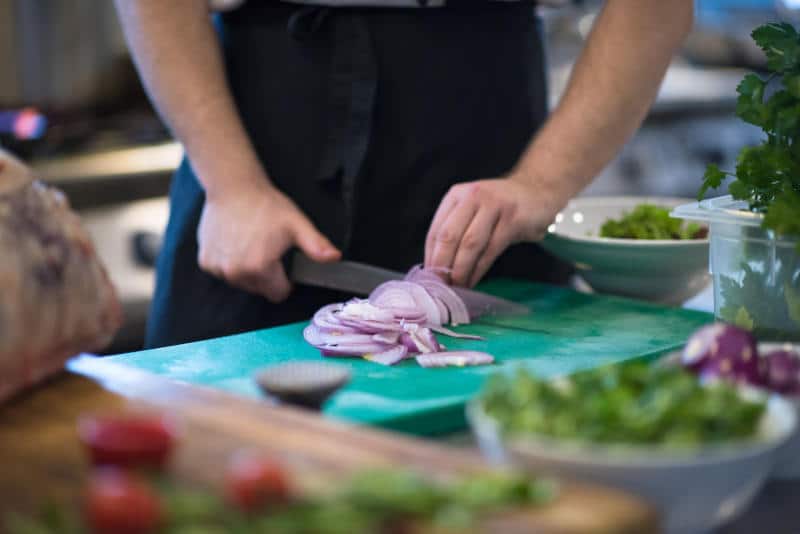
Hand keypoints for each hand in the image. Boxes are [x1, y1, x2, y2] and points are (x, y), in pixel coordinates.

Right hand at [197, 182, 339, 301]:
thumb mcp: (297, 224)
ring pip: (241, 283)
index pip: (278, 294)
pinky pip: (223, 272)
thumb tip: (334, 257)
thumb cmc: (266, 205)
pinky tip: (235, 242)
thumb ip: (316, 245)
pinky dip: (230, 262)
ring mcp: (217, 268)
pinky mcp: (206, 261)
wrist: (233, 187)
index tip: (283, 263)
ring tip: (250, 243)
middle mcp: (235, 273)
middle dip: (266, 275)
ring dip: (247, 270)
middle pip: (259, 290)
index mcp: (259, 268)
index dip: (285, 281)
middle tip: (267, 248)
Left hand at [424, 176, 560, 287]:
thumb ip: (456, 231)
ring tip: (457, 286)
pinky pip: (491, 249)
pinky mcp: (513, 218)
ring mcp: (494, 205)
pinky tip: (474, 280)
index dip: (430, 257)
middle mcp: (473, 197)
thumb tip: (436, 266)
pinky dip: (479, 269)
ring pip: (470, 243)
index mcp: (456, 196)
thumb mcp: (474, 211)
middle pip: (449, 236)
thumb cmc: (501, 208)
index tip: (429, 278)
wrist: (538, 191)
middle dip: (442, 265)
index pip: (436, 230)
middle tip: (440, 285)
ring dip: (461, 269)